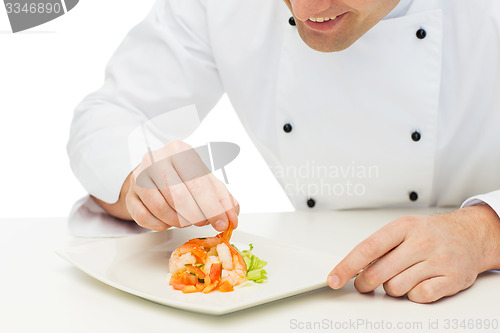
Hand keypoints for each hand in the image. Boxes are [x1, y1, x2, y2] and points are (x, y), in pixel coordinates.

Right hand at [99, 140, 239, 231]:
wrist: (153, 174)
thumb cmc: (183, 177)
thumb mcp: (206, 180)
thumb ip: (222, 198)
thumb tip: (232, 216)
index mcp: (179, 151)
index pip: (198, 183)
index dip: (213, 207)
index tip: (223, 222)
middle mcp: (156, 159)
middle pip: (179, 197)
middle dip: (197, 216)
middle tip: (204, 222)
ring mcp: (139, 177)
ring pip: (162, 209)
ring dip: (179, 221)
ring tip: (187, 219)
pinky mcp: (130, 195)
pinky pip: (145, 218)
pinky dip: (161, 225)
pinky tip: (169, 220)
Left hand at [327, 205, 499, 302]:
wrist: (470, 235)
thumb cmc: (431, 233)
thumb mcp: (403, 228)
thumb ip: (380, 246)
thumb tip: (352, 268)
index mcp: (403, 227)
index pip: (368, 248)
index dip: (347, 266)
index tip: (334, 278)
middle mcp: (421, 242)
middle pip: (378, 273)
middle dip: (365, 282)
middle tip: (365, 283)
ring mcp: (437, 260)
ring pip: (396, 287)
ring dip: (391, 288)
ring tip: (401, 276)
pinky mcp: (451, 279)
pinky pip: (418, 297)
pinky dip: (412, 295)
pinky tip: (418, 283)